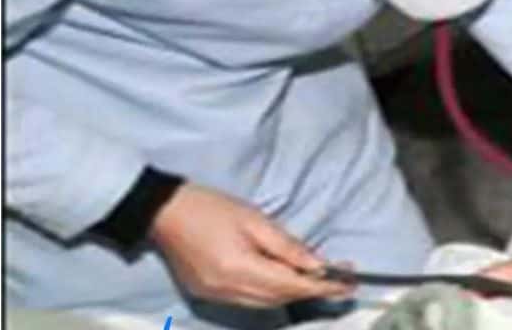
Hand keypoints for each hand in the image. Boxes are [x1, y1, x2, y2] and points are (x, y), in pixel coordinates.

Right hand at [149, 183, 350, 306]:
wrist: (163, 211)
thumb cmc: (209, 207)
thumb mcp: (255, 220)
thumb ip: (287, 247)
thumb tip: (318, 266)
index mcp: (238, 269)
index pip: (291, 286)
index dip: (323, 287)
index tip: (349, 283)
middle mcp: (226, 290)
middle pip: (280, 298)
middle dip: (312, 290)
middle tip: (340, 278)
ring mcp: (214, 295)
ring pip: (265, 304)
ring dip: (292, 293)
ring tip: (316, 279)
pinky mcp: (206, 294)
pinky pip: (248, 302)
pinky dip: (270, 294)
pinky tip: (282, 281)